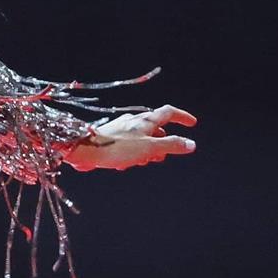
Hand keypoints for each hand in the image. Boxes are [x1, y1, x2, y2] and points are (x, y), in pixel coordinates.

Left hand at [63, 105, 197, 171]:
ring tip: (140, 162)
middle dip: (162, 143)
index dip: (182, 117)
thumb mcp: (149, 148)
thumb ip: (171, 145)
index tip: (192, 123)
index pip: (169, 112)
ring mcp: (122, 128)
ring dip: (146, 152)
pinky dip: (132, 155)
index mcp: (146, 120)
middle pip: (156, 128)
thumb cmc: (117, 148)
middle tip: (160, 157)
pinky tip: (124, 165)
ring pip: (143, 138)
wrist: (85, 150)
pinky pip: (129, 145)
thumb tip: (191, 144)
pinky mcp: (112, 138)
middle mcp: (134, 121)